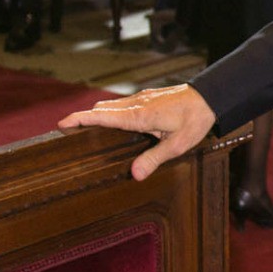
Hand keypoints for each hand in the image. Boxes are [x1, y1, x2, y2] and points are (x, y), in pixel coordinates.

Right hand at [57, 84, 215, 180]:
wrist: (210, 96)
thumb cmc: (195, 120)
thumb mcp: (177, 144)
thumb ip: (154, 159)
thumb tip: (134, 174)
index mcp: (140, 115)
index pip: (102, 116)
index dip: (80, 119)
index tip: (62, 123)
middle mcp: (137, 104)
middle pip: (102, 109)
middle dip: (83, 118)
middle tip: (67, 130)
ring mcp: (142, 98)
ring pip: (112, 105)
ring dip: (97, 114)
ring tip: (85, 128)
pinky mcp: (148, 97)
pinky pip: (123, 103)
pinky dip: (111, 112)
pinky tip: (114, 123)